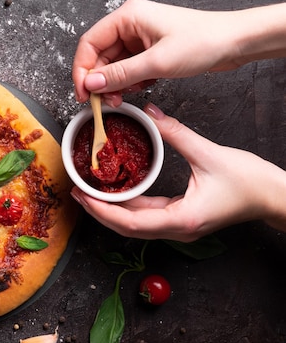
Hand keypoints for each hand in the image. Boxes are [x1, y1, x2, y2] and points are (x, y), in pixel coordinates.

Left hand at [70, 103, 285, 241]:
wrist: (275, 197)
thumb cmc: (251, 182)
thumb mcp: (210, 153)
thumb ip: (176, 134)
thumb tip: (150, 114)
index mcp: (183, 219)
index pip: (132, 223)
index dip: (103, 211)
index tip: (83, 196)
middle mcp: (178, 228)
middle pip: (127, 227)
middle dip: (99, 211)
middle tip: (77, 192)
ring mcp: (179, 226)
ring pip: (136, 224)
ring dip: (112, 210)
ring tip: (89, 192)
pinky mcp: (182, 219)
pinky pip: (148, 216)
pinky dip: (129, 205)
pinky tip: (117, 191)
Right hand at [72, 0, 247, 104]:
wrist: (234, 42)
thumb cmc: (203, 41)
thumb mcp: (157, 63)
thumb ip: (120, 75)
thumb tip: (91, 84)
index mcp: (128, 17)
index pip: (90, 44)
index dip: (82, 70)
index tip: (84, 93)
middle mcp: (130, 25)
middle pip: (99, 56)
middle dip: (100, 81)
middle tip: (103, 102)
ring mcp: (139, 38)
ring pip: (113, 65)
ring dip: (114, 85)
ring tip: (121, 99)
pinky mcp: (148, 51)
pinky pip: (127, 69)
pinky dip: (128, 83)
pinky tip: (138, 89)